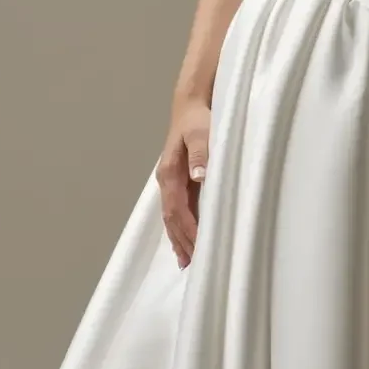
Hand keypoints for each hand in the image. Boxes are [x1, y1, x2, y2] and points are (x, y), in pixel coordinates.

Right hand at [156, 99, 211, 266]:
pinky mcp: (179, 181)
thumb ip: (200, 153)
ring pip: (172, 216)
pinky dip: (181, 227)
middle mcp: (167, 181)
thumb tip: (198, 177)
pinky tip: (186, 240)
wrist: (191, 103)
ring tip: (186, 261)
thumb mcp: (201, 131)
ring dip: (179, 238)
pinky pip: (177, 210)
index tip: (199, 247)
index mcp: (170, 173)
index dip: (188, 230)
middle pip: (171, 218)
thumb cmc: (198, 118)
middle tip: (193, 265)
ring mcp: (171, 182)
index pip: (177, 209)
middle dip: (181, 241)